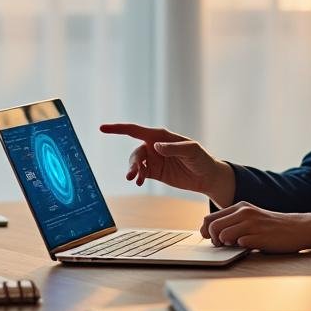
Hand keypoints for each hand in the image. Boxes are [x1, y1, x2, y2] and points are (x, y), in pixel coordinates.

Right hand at [99, 122, 234, 203]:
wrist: (207, 177)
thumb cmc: (201, 159)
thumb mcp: (191, 151)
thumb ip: (173, 148)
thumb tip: (156, 146)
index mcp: (161, 136)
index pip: (135, 130)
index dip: (118, 129)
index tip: (102, 128)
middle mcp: (154, 146)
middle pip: (135, 152)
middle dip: (133, 162)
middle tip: (133, 175)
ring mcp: (154, 159)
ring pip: (136, 163)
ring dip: (134, 171)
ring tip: (136, 180)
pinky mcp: (155, 172)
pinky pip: (141, 173)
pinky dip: (138, 177)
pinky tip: (139, 182)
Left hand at [201, 203, 310, 252]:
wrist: (298, 228)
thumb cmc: (271, 226)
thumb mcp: (250, 217)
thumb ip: (233, 221)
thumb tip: (210, 233)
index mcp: (239, 207)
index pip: (209, 218)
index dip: (206, 231)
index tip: (211, 239)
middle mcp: (244, 213)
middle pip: (213, 227)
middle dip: (214, 240)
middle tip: (223, 245)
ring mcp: (252, 224)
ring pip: (223, 236)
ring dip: (227, 244)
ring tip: (237, 245)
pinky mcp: (260, 237)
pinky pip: (240, 244)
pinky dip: (241, 248)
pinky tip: (250, 246)